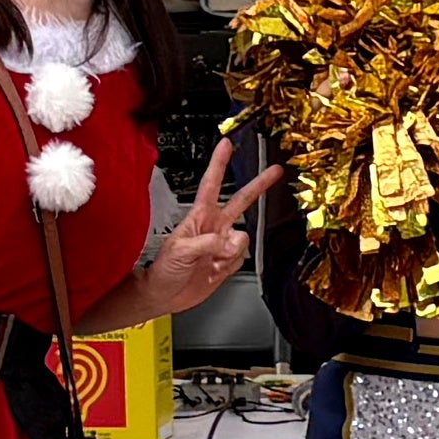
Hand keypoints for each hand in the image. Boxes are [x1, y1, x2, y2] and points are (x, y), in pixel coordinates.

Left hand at [132, 149, 266, 317]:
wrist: (166, 294)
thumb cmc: (164, 269)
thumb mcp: (180, 251)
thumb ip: (208, 243)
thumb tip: (229, 241)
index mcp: (199, 217)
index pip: (211, 184)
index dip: (219, 163)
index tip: (226, 144)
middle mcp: (214, 226)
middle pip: (241, 200)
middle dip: (258, 185)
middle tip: (275, 171)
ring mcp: (222, 244)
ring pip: (244, 238)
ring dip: (232, 251)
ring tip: (212, 261)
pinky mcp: (227, 261)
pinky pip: (242, 257)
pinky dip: (232, 265)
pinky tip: (216, 269)